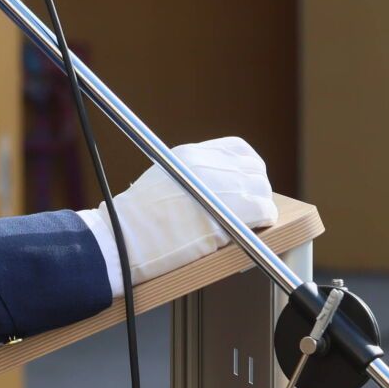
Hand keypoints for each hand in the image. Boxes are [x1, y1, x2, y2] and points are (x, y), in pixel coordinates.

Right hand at [78, 137, 276, 284]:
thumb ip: (190, 176)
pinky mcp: (227, 212)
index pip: (237, 148)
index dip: (247, 166)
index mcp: (190, 154)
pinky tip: (257, 228)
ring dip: (261, 204)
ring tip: (254, 219)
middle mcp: (207, 164)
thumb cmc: (134, 220)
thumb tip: (215, 186)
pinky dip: (265, 219)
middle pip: (253, 168)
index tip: (248, 179)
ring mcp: (218, 186)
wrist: (124, 239)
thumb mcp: (161, 180)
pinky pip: (263, 210)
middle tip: (254, 204)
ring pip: (261, 188)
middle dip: (257, 186)